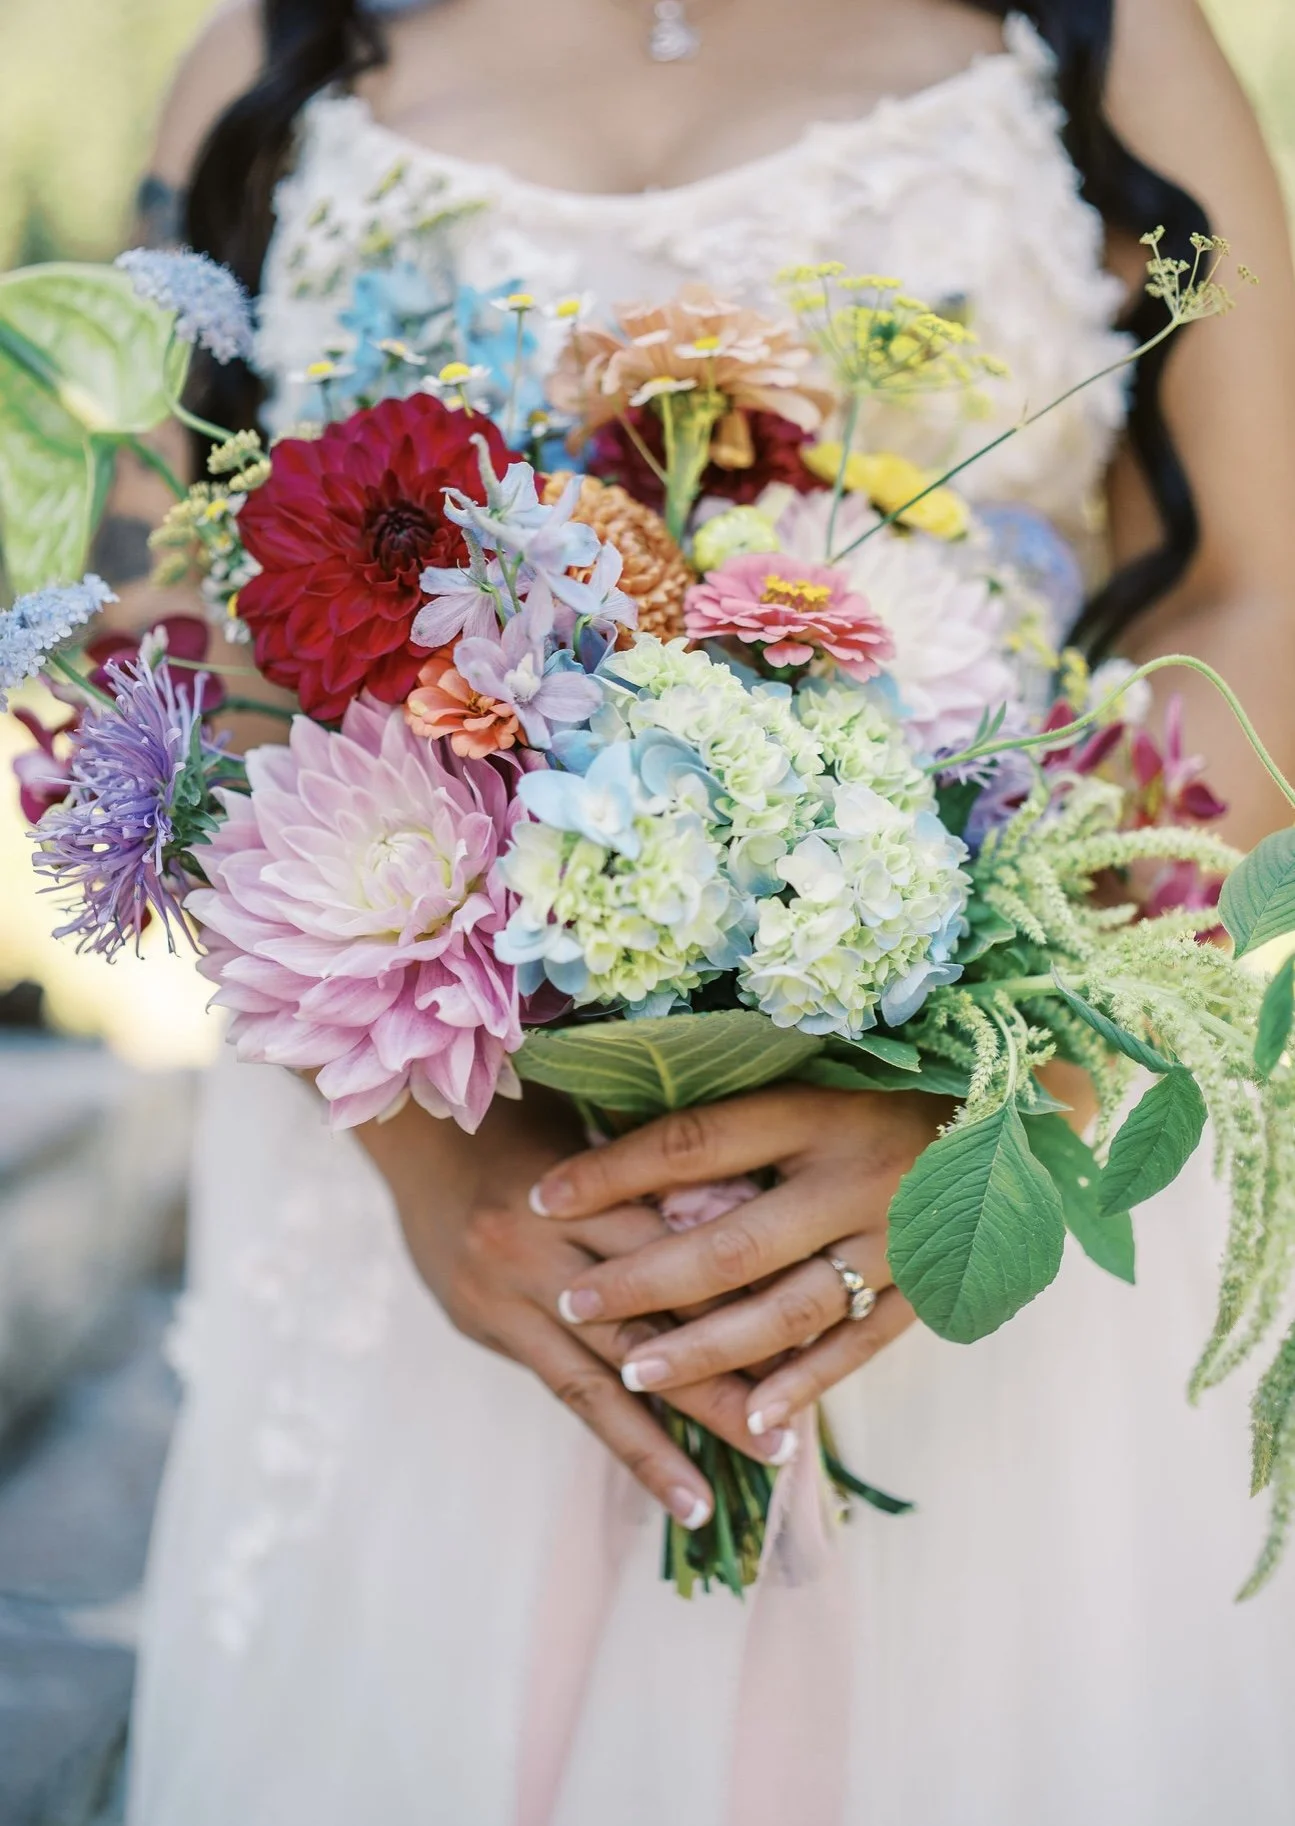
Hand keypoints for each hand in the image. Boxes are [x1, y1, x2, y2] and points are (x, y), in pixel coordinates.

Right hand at [353, 1088, 798, 1529]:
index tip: (814, 1320)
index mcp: (581, 1183)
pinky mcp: (489, 1323)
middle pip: (650, 1314)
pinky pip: (570, 1392)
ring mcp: (510, 1289)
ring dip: (680, 1432)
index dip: (744, 1280)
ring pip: (612, 1369)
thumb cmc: (530, 1124)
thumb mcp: (598, 1130)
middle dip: (724, 1374)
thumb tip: (758, 1215)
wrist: (422, 1138)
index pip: (674, 1238)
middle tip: (794, 1429)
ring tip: (746, 1473)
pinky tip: (677, 1493)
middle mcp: (544, 1241)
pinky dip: (628, 1443)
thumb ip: (658, 1180)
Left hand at [531, 1085, 942, 1437]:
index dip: (614, 1170)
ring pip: (787, 1310)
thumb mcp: (819, 1076)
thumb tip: (632, 1146)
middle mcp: (854, 1179)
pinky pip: (858, 1347)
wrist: (1018, 1114)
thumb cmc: (893, 1086)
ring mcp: (897, 1241)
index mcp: (818, 1111)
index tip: (545, 1195)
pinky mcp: (930, 1288)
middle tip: (574, 1306)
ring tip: (633, 1373)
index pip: (695, 1143)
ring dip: (706, 1350)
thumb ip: (739, 1114)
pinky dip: (803, 1385)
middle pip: (730, 1243)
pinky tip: (750, 1419)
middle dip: (643, 1281)